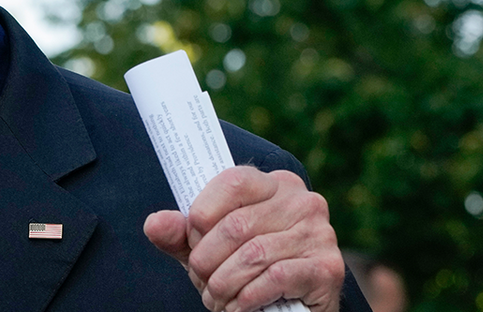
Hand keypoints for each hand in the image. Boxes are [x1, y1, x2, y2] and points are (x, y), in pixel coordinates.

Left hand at [143, 166, 344, 311]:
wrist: (294, 307)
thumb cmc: (248, 269)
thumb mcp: (209, 248)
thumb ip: (180, 234)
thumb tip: (155, 224)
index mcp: (275, 184)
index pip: (232, 182)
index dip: (202, 215)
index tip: (193, 241)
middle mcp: (303, 201)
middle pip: (236, 224)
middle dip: (207, 260)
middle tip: (200, 280)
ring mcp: (319, 233)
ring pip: (253, 254)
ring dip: (223, 284)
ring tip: (216, 298)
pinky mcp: (327, 267)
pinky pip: (275, 277)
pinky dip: (247, 298)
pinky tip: (239, 306)